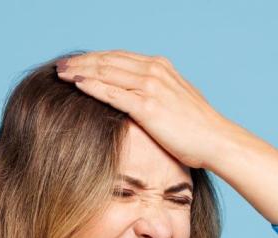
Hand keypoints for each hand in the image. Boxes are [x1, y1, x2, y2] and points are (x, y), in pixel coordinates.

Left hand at [55, 50, 239, 169]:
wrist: (217, 141)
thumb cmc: (199, 129)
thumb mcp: (177, 101)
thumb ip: (158, 93)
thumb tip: (143, 99)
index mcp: (160, 67)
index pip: (119, 57)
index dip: (95, 58)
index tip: (77, 63)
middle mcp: (154, 70)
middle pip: (108, 60)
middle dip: (82, 62)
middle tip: (61, 65)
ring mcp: (151, 86)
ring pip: (106, 72)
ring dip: (81, 71)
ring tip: (61, 73)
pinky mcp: (148, 106)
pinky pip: (112, 93)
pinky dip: (92, 86)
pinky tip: (76, 85)